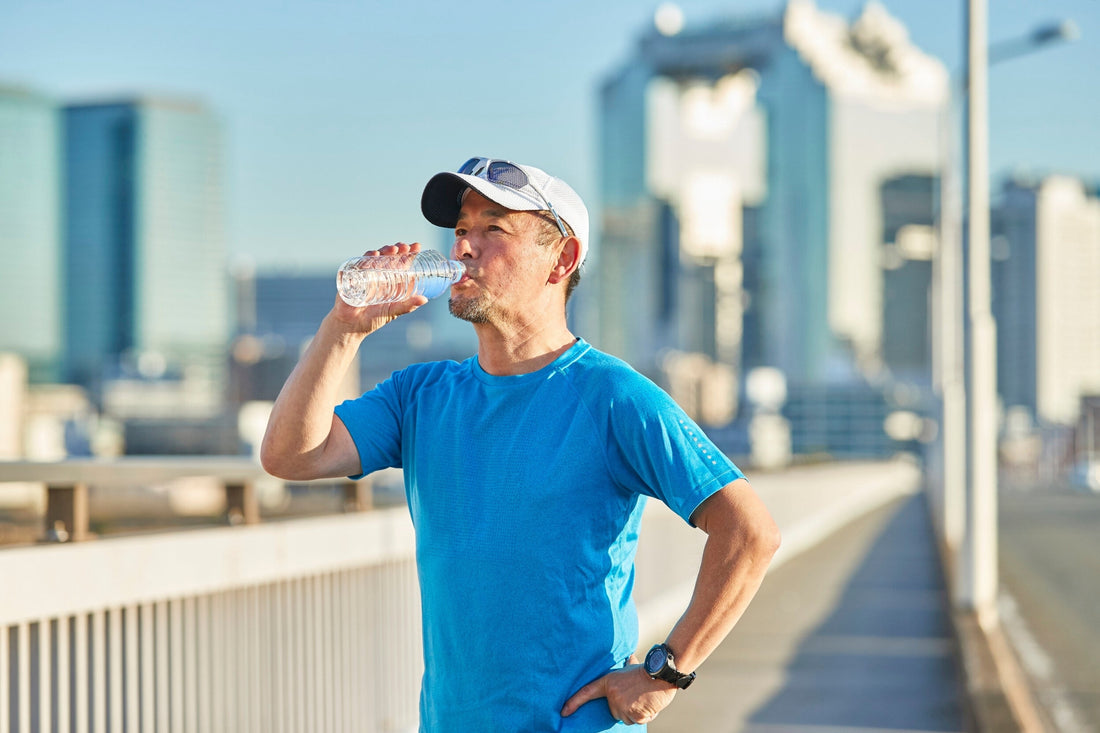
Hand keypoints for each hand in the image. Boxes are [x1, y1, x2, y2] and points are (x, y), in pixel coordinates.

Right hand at [332, 242, 428, 332]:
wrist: (350, 325)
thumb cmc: (373, 319)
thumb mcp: (393, 311)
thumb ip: (407, 306)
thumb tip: (425, 299)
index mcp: (391, 281)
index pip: (401, 264)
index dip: (409, 254)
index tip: (417, 246)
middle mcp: (380, 275)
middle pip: (390, 257)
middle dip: (398, 250)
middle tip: (405, 247)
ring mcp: (367, 274)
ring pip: (377, 257)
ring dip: (385, 251)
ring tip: (393, 249)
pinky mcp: (354, 276)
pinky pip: (361, 263)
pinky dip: (368, 257)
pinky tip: (375, 254)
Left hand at [561, 656, 676, 725]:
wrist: (661, 674)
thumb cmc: (646, 670)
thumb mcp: (630, 665)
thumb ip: (624, 664)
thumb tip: (627, 656)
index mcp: (608, 682)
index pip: (587, 693)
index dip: (574, 702)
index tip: (564, 711)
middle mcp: (612, 695)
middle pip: (614, 712)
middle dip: (625, 707)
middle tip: (636, 694)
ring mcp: (622, 705)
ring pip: (626, 718)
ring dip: (635, 712)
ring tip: (643, 698)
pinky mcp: (634, 714)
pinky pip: (637, 721)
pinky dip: (644, 716)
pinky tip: (648, 703)